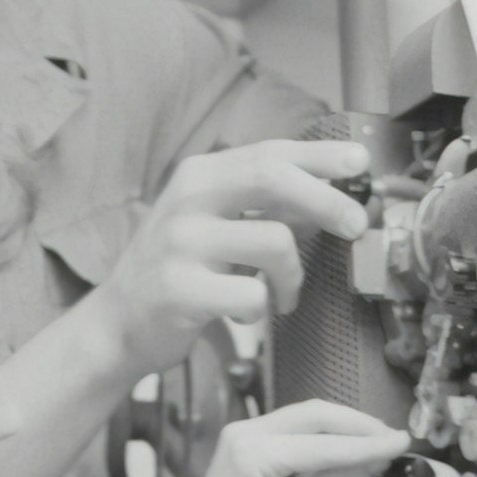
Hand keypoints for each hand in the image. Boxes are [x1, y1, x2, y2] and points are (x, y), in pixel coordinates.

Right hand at [98, 139, 369, 377]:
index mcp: (199, 176)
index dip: (320, 156)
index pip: (270, 153)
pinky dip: (262, 308)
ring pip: (274, 242)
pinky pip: (251, 294)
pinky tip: (247, 314)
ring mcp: (181, 244)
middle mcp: (188, 201)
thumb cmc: (178, 272)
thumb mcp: (212, 224)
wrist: (117, 323)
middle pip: (274, 180)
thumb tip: (328, 197)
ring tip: (284, 294)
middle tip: (356, 226)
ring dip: (293, 275)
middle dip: (327, 200)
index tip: (359, 163)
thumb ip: (261, 206)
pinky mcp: (179, 289)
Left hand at [154, 401, 409, 476]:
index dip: (366, 443)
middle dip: (357, 425)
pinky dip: (324, 436)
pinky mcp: (249, 441)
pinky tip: (350, 446)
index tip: (404, 441)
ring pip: (305, 419)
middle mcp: (246, 430)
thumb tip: (376, 459)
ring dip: (343, 428)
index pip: (321, 443)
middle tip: (395, 438)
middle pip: (313, 416)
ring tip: (380, 440)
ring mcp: (245, 432)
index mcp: (252, 451)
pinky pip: (294, 430)